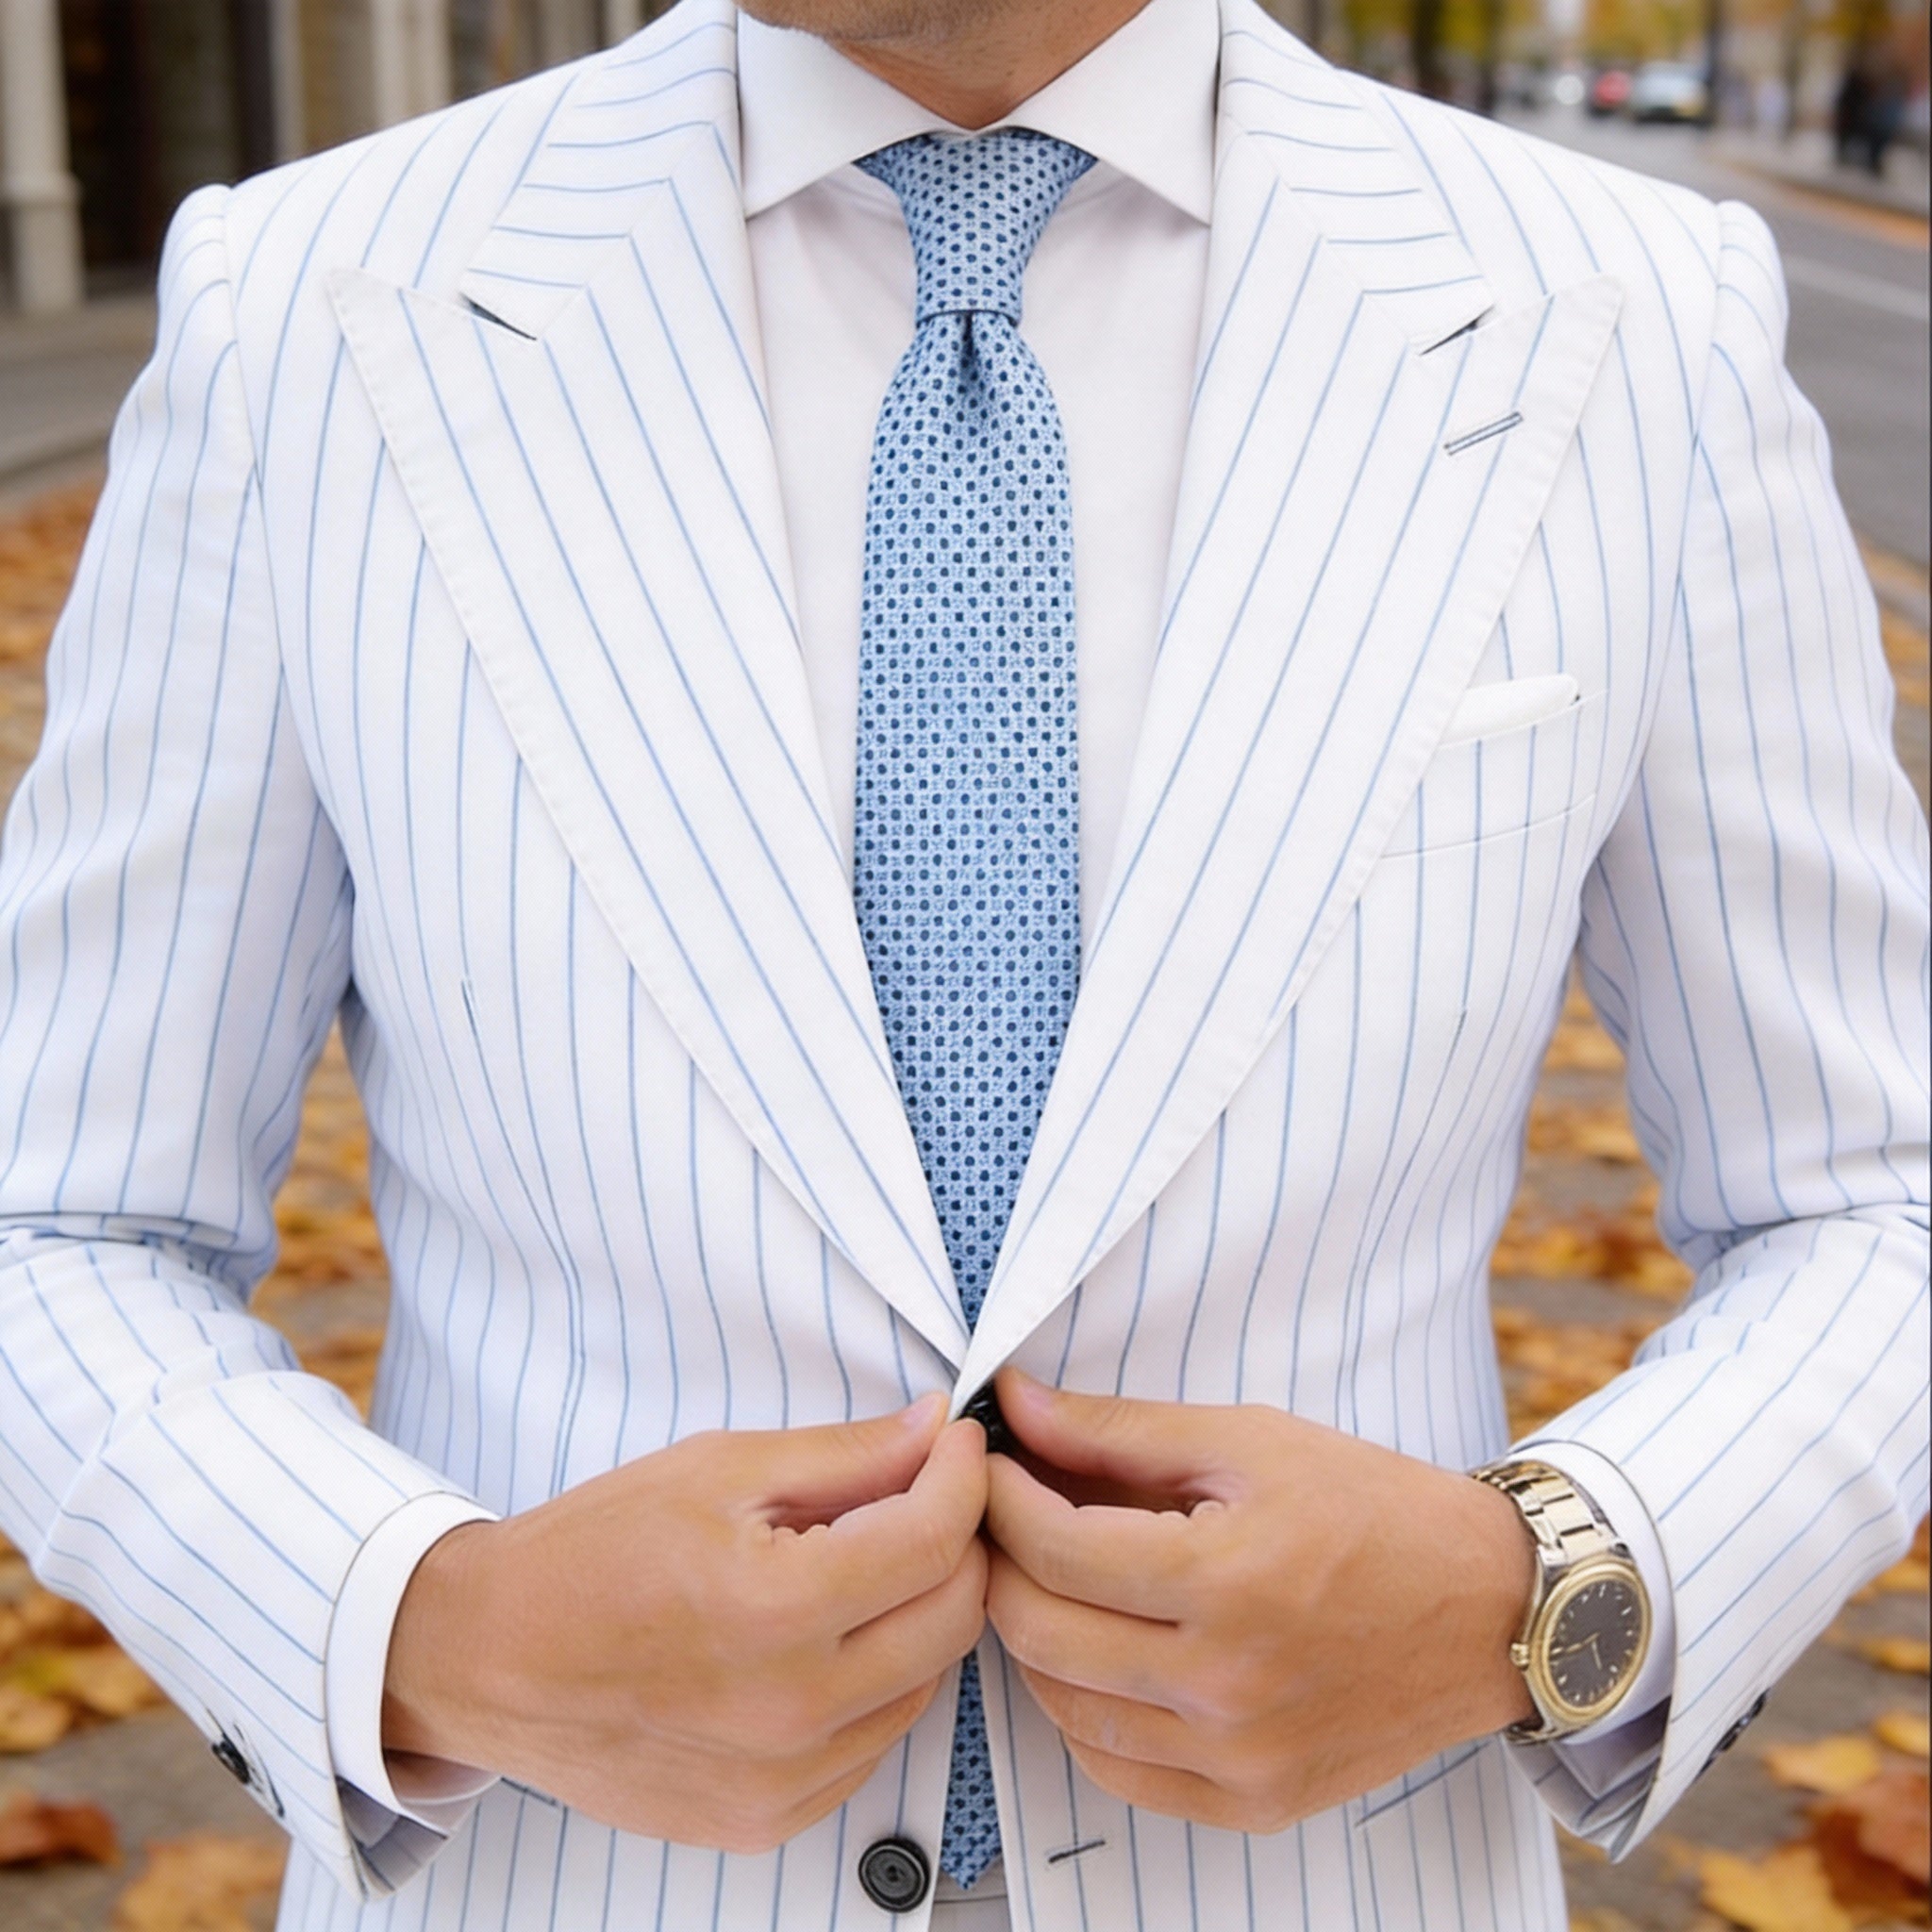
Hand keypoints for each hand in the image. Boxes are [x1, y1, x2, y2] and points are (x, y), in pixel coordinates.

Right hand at [383, 1397, 988, 1852]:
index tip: (957, 1443)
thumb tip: (933, 1431)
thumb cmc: (590, 1555)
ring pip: (927, 1683)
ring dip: (921, 1613)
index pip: (934, 1540)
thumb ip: (844, 1454)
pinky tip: (829, 1636)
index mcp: (773, 1611)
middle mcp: (789, 1711)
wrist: (492, 1658)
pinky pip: (875, 1742)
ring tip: (866, 1563)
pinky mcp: (769, 1820)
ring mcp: (782, 1780)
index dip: (963, 1475)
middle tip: (925, 1494)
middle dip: (959, 1541)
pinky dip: (878, 1681)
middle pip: (954, 1618)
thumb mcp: (717, 1468)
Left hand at [982, 1370, 1534, 1833]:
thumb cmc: (1372, 1509)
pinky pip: (1118, 1771)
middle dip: (1000, 1563)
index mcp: (1228, 1580)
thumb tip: (1016, 1404)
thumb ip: (1117, 1429)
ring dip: (1033, 1637)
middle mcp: (1228, 1684)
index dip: (1000, 1498)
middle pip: (1041, 1632)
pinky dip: (1084, 1712)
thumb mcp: (1248, 1440)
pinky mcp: (1252, 1802)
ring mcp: (1239, 1757)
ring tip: (1049, 1579)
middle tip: (1004, 1518)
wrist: (1487, 1608)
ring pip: (1064, 1708)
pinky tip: (1097, 1655)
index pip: (1054, 1549)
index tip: (989, 1465)